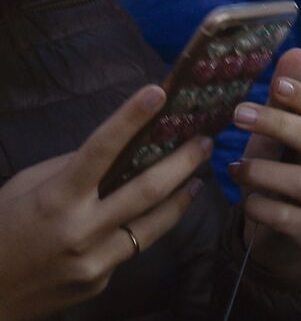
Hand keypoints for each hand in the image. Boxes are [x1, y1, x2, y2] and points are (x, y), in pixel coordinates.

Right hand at [0, 87, 208, 320]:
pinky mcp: (100, 282)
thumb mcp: (25, 190)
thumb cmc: (1, 229)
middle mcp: (80, 230)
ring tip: (198, 177)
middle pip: (147, 190)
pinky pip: (130, 250)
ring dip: (181, 199)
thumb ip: (69, 170)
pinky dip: (144, 229)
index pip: (99, 151)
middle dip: (183, 162)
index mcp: (56, 199)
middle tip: (206, 141)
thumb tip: (115, 151)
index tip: (158, 92)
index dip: (129, 119)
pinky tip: (156, 215)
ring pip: (154, 225)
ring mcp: (93, 261)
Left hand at [228, 49, 300, 278]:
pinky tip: (247, 203)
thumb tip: (296, 50)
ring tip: (235, 169)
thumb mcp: (273, 137)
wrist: (279, 233)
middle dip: (280, 126)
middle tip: (239, 115)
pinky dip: (267, 210)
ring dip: (266, 173)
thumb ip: (283, 101)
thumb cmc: (275, 174)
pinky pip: (294, 219)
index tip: (277, 84)